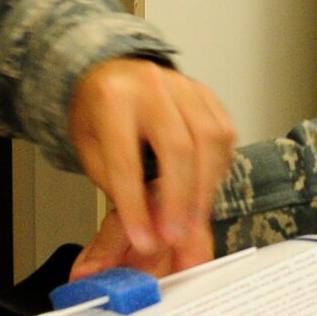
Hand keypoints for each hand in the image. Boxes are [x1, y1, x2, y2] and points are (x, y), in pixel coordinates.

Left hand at [66, 58, 233, 270]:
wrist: (114, 74)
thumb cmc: (100, 115)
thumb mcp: (93, 151)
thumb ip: (121, 188)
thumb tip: (150, 234)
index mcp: (113, 98)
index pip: (127, 161)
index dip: (136, 207)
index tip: (144, 241)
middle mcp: (152, 85)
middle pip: (178, 148)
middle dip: (180, 201)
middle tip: (176, 238)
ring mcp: (184, 85)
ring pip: (209, 141)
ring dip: (205, 189)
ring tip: (194, 222)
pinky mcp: (207, 93)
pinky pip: (223, 133)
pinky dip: (218, 169)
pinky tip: (206, 191)